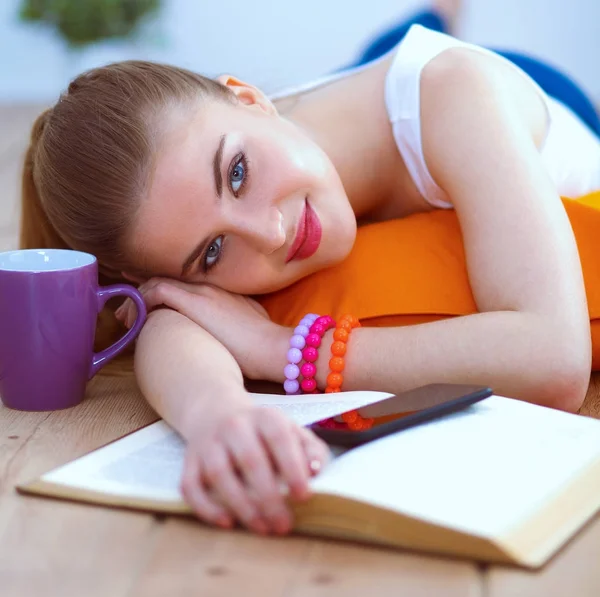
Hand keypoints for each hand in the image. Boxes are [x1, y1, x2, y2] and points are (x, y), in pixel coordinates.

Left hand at [115, 278, 287, 379]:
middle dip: (142, 290)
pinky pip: (156, 291)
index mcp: (220, 291)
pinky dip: (140, 301)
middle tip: (126, 307)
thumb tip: (223, 331)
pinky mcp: (195, 301)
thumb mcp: (248, 326)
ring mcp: (201, 291)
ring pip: (157, 283)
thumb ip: (233, 321)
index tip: (143, 294)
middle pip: (167, 278)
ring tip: (124, 317)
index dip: (160, 286)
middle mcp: (209, 285)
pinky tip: (131, 316)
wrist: (274, 347)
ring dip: (137, 299)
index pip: (183, 282)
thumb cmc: (264, 345)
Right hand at [182, 404, 330, 534]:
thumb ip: (310, 450)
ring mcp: (209, 442)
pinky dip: (206, 507)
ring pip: (220, 474)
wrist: (216, 410)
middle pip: (250, 459)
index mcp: (265, 416)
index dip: (292, 467)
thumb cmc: (263, 430)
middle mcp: (234, 425)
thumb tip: (315, 472)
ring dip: (242, 505)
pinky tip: (227, 522)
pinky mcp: (190, 460)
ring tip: (262, 528)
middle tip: (284, 524)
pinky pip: (191, 485)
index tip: (304, 496)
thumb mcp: (291, 431)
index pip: (279, 438)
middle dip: (268, 496)